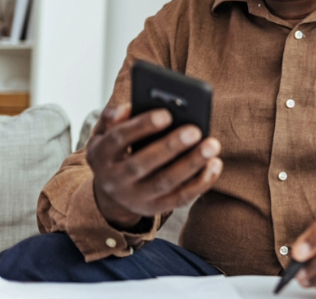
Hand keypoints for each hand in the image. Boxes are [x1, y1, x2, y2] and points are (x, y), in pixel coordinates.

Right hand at [86, 104, 222, 229]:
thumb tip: (128, 107)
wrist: (112, 192)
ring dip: (191, 164)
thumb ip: (113, 117)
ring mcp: (135, 197)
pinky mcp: (156, 208)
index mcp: (100, 154)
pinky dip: (201, 183)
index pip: (119, 139)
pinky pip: (181, 198)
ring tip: (212, 145)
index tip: (167, 114)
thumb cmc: (116, 150)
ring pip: (165, 183)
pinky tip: (215, 164)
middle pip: (142, 164)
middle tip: (196, 130)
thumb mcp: (105, 133)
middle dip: (170, 147)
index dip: (142, 126)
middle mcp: (115, 179)